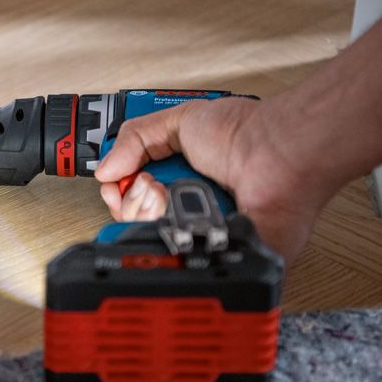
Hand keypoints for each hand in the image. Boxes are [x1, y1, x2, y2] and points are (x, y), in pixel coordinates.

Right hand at [94, 98, 327, 264]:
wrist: (277, 153)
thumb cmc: (244, 133)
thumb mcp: (178, 120)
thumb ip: (135, 137)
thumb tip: (104, 170)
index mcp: (176, 179)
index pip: (128, 198)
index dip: (117, 192)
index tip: (118, 181)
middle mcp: (186, 207)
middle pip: (132, 222)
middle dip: (131, 201)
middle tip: (151, 184)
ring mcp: (199, 232)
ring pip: (148, 242)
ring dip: (150, 213)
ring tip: (169, 195)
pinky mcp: (215, 254)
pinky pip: (178, 261)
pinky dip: (172, 237)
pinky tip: (183, 216)